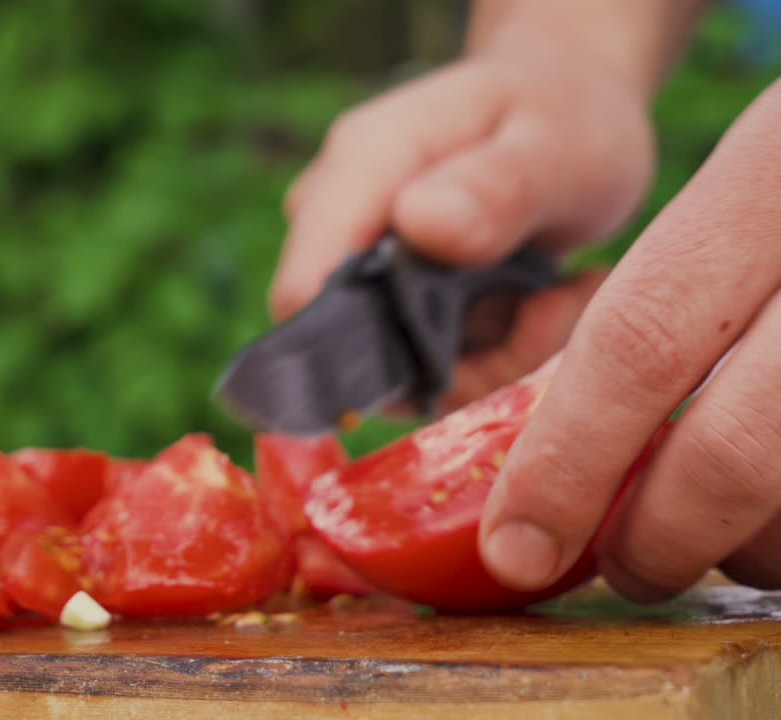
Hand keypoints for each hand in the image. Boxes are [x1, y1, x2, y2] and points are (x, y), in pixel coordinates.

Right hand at [270, 29, 661, 413]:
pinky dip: (488, 352)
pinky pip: (419, 360)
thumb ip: (498, 186)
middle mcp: (337, 213)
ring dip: (487, 356)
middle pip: (352, 342)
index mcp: (361, 164)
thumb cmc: (564, 118)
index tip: (471, 354)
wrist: (567, 104)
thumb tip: (420, 223)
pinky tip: (542, 301)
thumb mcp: (559, 148)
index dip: (362, 353)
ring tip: (558, 297)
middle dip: (457, 357)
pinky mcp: (380, 292)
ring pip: (394, 362)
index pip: (304, 289)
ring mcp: (354, 255)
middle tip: (551, 309)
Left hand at [480, 79, 780, 601]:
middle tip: (625, 569)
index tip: (514, 547)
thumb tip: (534, 440)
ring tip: (721, 539)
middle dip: (656, 541)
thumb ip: (658, 297)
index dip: (565, 462)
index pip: (638, 340)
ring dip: (747, 551)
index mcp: (771, 172)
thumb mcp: (748, 184)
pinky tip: (777, 520)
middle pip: (732, 452)